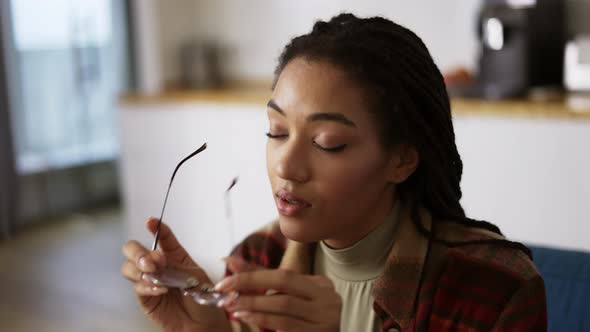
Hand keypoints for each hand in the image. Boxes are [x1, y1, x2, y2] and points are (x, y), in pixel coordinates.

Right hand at [121, 218, 230, 331]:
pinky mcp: (144, 297)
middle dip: (137, 252)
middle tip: (151, 261)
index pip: (160, 235)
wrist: (203, 322)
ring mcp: (148, 280)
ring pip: (128, 267)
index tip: (151, 221)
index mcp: (172, 254)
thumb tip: (156, 258)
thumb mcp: (195, 274)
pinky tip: (160, 290)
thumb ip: (174, 265)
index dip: (155, 226)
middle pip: (132, 249)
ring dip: (140, 269)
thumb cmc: (202, 296)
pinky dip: (147, 287)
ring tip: (155, 275)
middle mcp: (156, 264)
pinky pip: (137, 287)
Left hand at [216, 259, 341, 331]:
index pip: (283, 274)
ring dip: (254, 305)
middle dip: (251, 284)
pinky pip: (287, 327)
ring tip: (234, 306)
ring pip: (283, 306)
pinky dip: (265, 321)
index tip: (228, 271)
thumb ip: (267, 280)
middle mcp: (326, 299)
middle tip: (226, 289)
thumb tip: (232, 261)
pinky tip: (250, 319)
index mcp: (321, 285)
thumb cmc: (311, 318)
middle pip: (283, 285)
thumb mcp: (296, 297)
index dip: (253, 272)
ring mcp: (324, 319)